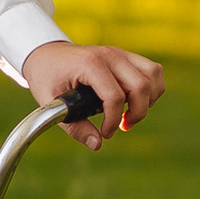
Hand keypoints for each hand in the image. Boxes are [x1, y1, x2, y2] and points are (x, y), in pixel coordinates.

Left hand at [25, 37, 162, 148]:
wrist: (46, 54)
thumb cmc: (47, 77)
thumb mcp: (51, 103)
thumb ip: (74, 127)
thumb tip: (97, 144)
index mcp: (89, 64)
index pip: (114, 96)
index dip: (113, 121)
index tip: (105, 133)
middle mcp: (109, 55)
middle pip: (141, 86)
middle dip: (137, 113)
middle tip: (122, 126)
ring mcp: (120, 53)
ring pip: (153, 76)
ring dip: (148, 100)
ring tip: (130, 113)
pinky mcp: (127, 56)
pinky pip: (153, 71)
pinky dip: (152, 89)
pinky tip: (135, 101)